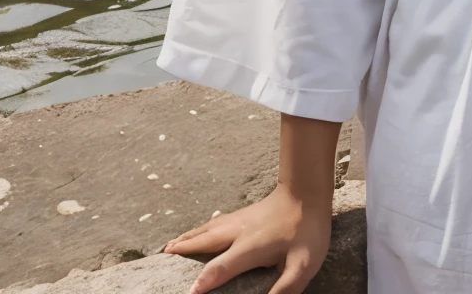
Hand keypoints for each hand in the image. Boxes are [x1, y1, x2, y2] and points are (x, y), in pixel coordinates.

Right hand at [164, 183, 330, 293]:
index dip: (204, 282)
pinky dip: (199, 229)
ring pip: (207, 230)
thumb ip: (285, 287)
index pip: (221, 267)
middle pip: (205, 242)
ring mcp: (239, 220)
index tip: (189, 293)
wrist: (308, 189)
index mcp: (250, 247)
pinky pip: (214, 223)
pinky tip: (197, 232)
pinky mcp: (243, 214)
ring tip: (169, 246)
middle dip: (183, 251)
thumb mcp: (303, 263)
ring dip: (187, 238)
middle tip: (163, 258)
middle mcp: (238, 232)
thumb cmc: (307, 229)